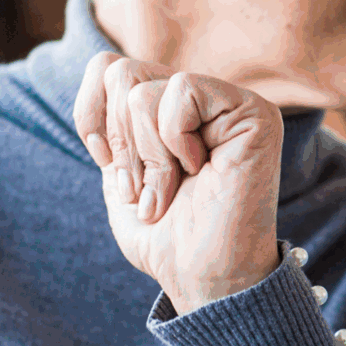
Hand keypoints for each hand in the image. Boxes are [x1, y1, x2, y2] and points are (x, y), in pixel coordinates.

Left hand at [73, 53, 284, 313]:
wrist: (203, 278)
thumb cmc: (165, 238)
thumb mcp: (118, 177)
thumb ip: (110, 123)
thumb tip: (107, 70)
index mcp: (170, 108)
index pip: (106, 67)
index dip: (91, 116)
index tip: (108, 166)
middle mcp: (201, 98)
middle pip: (119, 72)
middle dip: (119, 145)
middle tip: (145, 192)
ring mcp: (229, 102)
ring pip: (142, 90)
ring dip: (145, 156)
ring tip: (169, 192)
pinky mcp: (254, 112)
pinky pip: (181, 92)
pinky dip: (173, 140)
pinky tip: (199, 169)